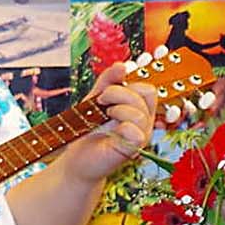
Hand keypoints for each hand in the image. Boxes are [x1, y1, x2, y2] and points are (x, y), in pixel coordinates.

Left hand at [55, 61, 158, 183]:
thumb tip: (122, 66)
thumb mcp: (95, 99)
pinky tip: (110, 131)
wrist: (76, 158)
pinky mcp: (132, 150)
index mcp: (138, 107)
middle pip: (147, 94)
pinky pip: (137, 132)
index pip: (148, 87)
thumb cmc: (87, 129)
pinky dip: (121, 127)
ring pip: (140, 113)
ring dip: (117, 109)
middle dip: (119, 92)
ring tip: (104, 115)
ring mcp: (140, 135)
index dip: (134, 79)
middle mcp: (143, 121)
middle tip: (101, 101)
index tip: (114, 82)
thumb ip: (108, 81)